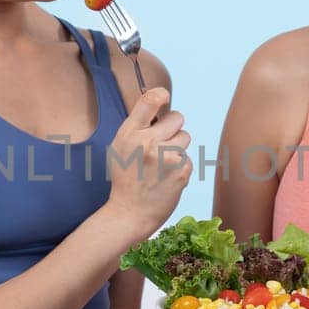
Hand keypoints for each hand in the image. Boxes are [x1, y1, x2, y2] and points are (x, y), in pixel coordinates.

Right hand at [106, 88, 191, 238]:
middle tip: (162, 143)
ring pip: (185, 137)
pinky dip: (180, 167)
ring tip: (162, 164)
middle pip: (177, 117)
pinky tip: (166, 177)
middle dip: (173, 127)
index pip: (149, 101)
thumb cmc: (126, 179)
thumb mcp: (120, 148)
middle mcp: (148, 142)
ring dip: (177, 148)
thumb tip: (156, 102)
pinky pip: (188, 158)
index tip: (164, 97)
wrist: (130, 212)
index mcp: (129, 134)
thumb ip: (136, 127)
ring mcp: (166, 156)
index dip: (160, 95)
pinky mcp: (181, 170)